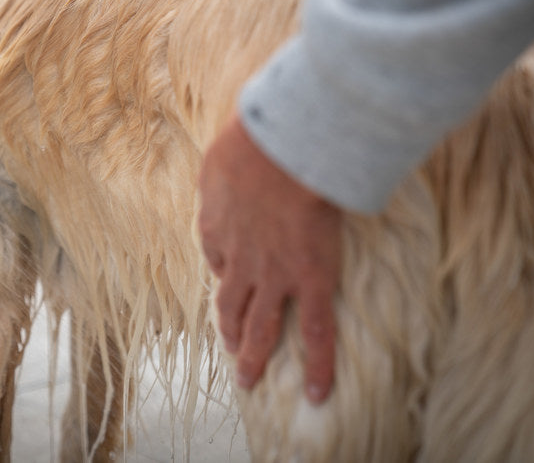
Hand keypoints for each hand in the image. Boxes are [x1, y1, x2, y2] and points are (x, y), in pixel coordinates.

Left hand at [198, 115, 341, 403]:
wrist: (281, 148)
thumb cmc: (251, 142)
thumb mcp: (220, 156)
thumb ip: (223, 171)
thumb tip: (226, 167)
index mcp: (216, 226)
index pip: (217, 258)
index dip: (224, 273)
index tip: (230, 278)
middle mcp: (239, 260)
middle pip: (230, 305)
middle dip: (230, 333)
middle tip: (231, 354)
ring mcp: (274, 275)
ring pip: (260, 327)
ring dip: (253, 356)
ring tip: (250, 379)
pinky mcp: (310, 280)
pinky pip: (315, 332)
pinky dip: (316, 366)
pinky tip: (316, 392)